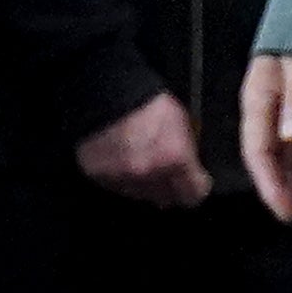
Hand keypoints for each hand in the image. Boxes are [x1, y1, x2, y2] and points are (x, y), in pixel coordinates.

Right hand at [72, 88, 211, 209]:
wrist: (103, 94)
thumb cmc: (147, 103)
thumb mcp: (180, 123)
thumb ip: (185, 153)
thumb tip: (186, 170)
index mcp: (174, 158)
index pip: (193, 194)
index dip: (194, 188)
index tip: (192, 182)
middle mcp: (149, 173)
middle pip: (164, 199)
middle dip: (167, 188)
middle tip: (164, 173)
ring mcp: (121, 177)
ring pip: (139, 194)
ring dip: (142, 184)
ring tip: (138, 164)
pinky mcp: (97, 175)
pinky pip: (115, 186)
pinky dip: (119, 178)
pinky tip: (119, 162)